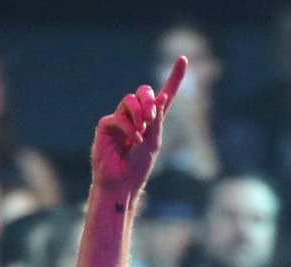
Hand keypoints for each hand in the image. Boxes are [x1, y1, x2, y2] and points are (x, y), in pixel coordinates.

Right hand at [92, 58, 186, 196]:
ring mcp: (120, 119)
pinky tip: (133, 141)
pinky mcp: (107, 125)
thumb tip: (161, 97)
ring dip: (139, 113)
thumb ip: (157, 120)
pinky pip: (119, 117)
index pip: (164, 95)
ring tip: (142, 130)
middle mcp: (136, 116)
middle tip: (151, 117)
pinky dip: (130, 129)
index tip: (183, 59)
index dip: (174, 78)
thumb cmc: (139, 167)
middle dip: (149, 99)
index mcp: (152, 120)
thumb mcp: (154, 141)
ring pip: (130, 100)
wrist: (122, 183)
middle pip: (143, 91)